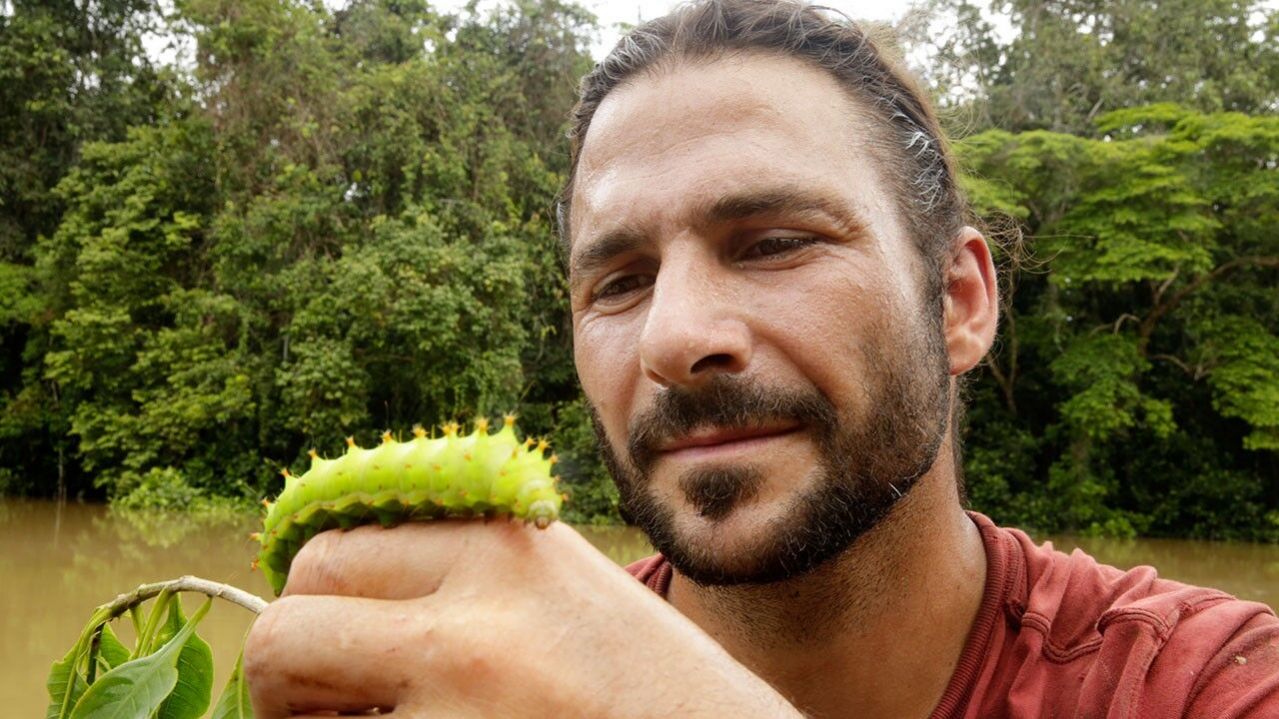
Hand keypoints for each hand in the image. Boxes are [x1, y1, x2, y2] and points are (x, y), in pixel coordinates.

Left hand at [243, 520, 799, 717]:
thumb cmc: (646, 683)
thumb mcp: (558, 583)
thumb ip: (460, 560)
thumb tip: (323, 568)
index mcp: (501, 552)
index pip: (328, 554)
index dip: (309, 601)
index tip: (320, 636)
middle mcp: (471, 633)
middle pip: (289, 631)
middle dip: (286, 679)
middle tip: (324, 708)